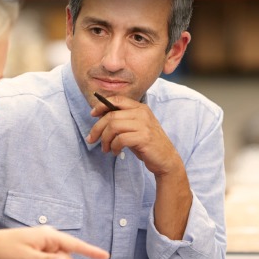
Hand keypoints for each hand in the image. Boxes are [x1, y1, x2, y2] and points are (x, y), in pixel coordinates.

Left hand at [88, 94, 191, 239]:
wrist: (166, 159)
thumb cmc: (147, 144)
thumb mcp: (135, 127)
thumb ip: (122, 120)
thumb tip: (99, 117)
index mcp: (140, 108)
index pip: (117, 99)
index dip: (101, 105)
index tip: (92, 115)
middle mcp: (142, 113)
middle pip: (111, 115)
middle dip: (97, 128)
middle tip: (92, 139)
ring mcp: (144, 125)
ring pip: (113, 126)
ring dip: (105, 139)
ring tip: (105, 148)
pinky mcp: (144, 138)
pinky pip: (120, 139)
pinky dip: (113, 146)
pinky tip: (115, 152)